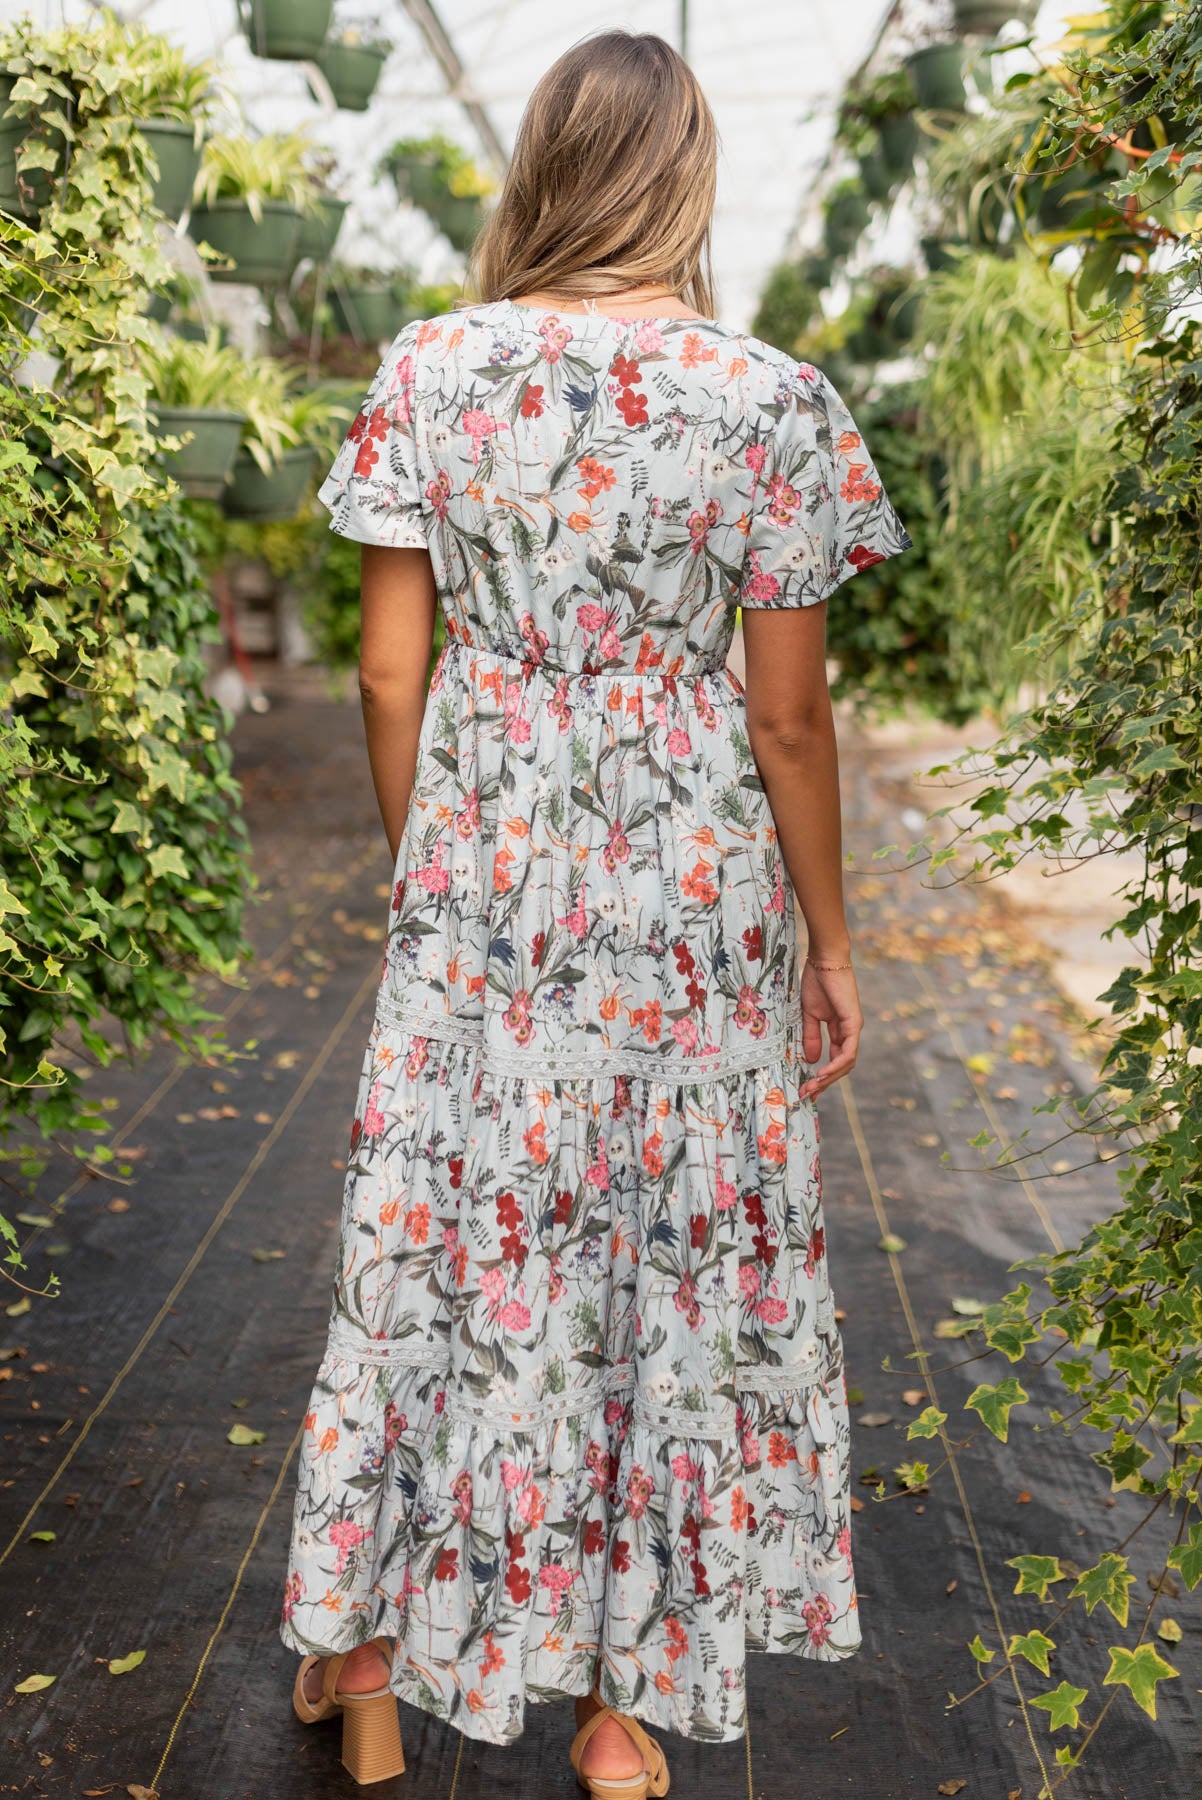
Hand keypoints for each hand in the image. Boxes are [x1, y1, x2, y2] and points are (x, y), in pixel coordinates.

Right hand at [798, 960, 861, 1099]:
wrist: (824, 960)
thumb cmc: (816, 982)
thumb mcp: (808, 1014)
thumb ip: (811, 1037)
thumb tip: (811, 1060)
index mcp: (839, 1030)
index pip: (835, 1059)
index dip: (822, 1076)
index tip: (806, 1088)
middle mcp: (849, 1032)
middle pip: (841, 1066)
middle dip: (824, 1082)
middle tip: (807, 1094)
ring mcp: (853, 1028)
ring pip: (846, 1063)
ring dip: (829, 1077)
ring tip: (813, 1086)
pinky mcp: (853, 1023)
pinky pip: (848, 1051)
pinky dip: (836, 1065)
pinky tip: (823, 1073)